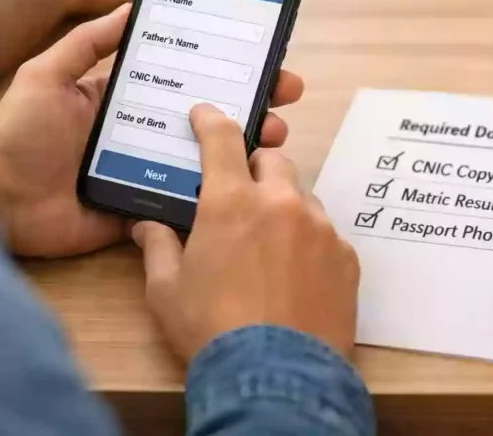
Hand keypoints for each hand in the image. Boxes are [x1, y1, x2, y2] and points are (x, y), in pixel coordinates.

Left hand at [0, 7, 305, 258]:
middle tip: (286, 93)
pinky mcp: (146, 207)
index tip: (262, 55)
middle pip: (210, 115)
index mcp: (128, 97)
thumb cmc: (17, 132)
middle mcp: (146, 131)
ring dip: (248, 143)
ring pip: (210, 157)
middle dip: (253, 101)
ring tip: (275, 133)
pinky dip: (220, 192)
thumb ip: (89, 41)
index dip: (225, 66)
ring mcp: (149, 171)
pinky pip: (189, 199)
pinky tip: (249, 182)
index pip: (187, 77)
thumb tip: (135, 5)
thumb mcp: (48, 73)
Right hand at [132, 105, 359, 361]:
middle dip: (254, 169)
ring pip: (302, 197)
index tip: (205, 114)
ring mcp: (320, 229)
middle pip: (272, 161)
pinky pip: (326, 233)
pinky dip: (309, 241)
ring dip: (283, 207)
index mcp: (230, 202)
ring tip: (269, 244)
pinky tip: (296, 273)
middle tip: (238, 197)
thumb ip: (157, 247)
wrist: (276, 378)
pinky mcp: (346, 257)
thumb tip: (146, 226)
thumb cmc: (212, 330)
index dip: (211, 120)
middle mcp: (280, 203)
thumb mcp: (166, 290)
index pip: (222, 139)